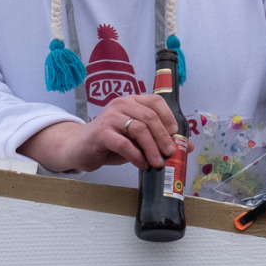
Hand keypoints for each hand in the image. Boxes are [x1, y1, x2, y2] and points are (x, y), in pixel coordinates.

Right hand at [18, 93, 183, 173]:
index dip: (168, 117)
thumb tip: (186, 146)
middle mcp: (121, 105)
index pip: (155, 102)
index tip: (176, 135)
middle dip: (163, 136)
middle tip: (170, 153)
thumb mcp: (137, 139)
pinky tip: (142, 164)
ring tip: (158, 162)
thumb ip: (157, 139)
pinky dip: (136, 155)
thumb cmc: (112, 142)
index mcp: (132, 102)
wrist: (78, 148)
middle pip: (149, 117)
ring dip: (152, 148)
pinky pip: (123, 143)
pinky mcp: (100, 133)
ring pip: (138, 129)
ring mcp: (109, 118)